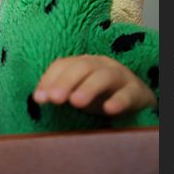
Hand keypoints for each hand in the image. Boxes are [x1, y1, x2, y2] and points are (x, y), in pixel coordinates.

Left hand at [33, 55, 156, 115]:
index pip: (62, 65)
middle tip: (54, 99)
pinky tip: (109, 110)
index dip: (49, 79)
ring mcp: (120, 76)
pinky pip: (128, 94)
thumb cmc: (100, 95)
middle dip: (66, 81)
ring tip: (76, 103)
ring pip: (104, 76)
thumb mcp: (78, 92)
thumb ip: (60, 93)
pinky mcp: (136, 91)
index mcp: (82, 63)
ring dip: (89, 87)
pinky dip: (119, 100)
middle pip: (81, 67)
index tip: (38, 98)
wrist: (136, 98)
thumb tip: (37, 97)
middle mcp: (100, 65)